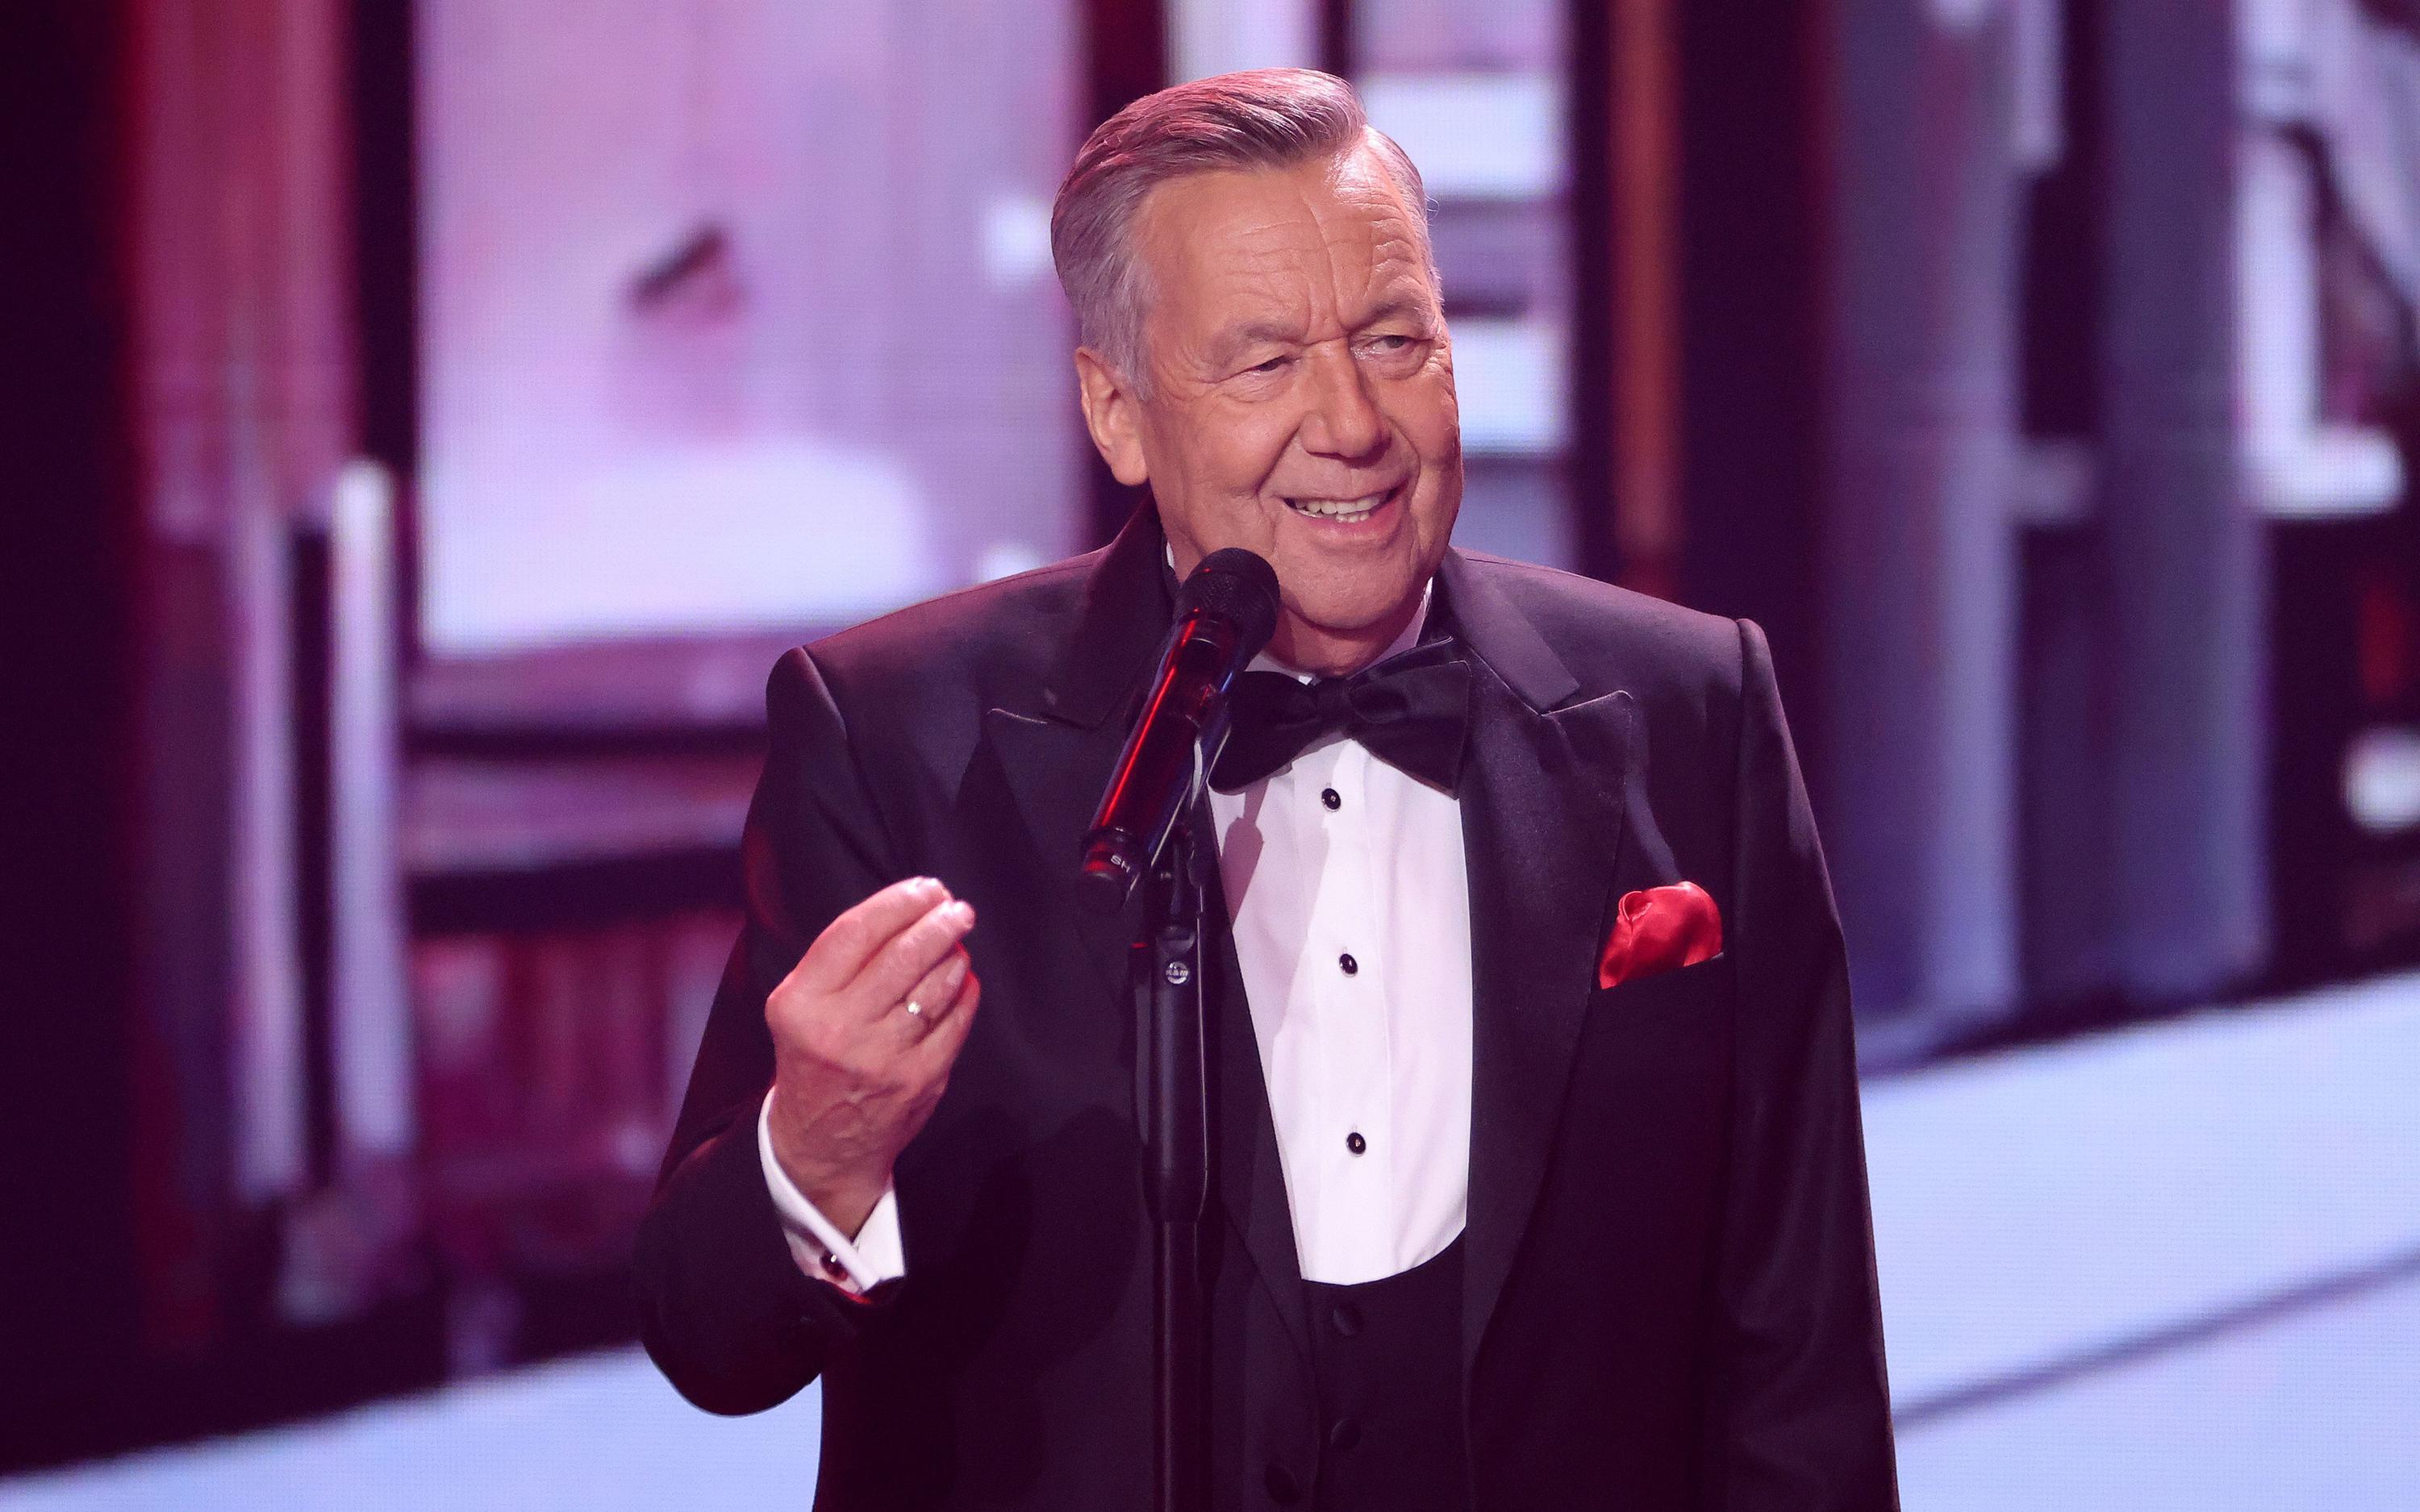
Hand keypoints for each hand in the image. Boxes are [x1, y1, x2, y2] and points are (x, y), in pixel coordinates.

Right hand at [764, 876, 980, 1237]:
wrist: (822, 1143)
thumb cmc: (815, 1057)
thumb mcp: (801, 1006)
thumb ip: (841, 960)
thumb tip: (907, 908)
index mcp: (801, 1003)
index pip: (856, 932)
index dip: (898, 901)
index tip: (925, 887)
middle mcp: (839, 1029)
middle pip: (903, 954)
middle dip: (939, 921)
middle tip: (957, 908)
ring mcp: (883, 1057)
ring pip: (935, 984)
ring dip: (954, 954)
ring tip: (956, 941)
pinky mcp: (920, 1079)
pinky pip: (956, 1019)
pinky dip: (964, 991)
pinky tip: (962, 979)